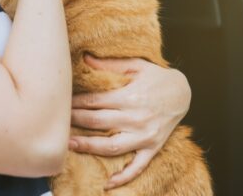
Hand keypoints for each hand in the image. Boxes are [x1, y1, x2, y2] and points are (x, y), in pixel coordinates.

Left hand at [69, 55, 191, 188]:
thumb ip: (110, 65)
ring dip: (90, 147)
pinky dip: (124, 176)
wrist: (184, 92)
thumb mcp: (137, 65)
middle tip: (58, 123)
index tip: (61, 103)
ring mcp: (145, 135)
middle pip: (98, 122)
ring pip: (112, 146)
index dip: (75, 103)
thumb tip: (85, 59)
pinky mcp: (153, 147)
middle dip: (75, 121)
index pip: (95, 101)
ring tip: (70, 145)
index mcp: (130, 96)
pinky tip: (107, 183)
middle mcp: (136, 117)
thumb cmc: (157, 77)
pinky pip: (138, 166)